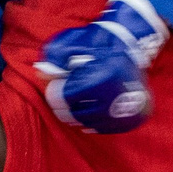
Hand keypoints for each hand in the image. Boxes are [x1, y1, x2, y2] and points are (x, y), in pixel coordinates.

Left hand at [35, 0, 165, 133]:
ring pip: (86, 123)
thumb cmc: (100, 42)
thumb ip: (57, 59)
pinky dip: (90, 122)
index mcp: (100, 81)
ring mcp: (123, 112)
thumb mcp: (76, 44)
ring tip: (75, 102)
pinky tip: (87, 111)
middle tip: (63, 95)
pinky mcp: (129, 119)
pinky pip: (101, 128)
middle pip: (74, 114)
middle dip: (63, 106)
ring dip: (76, 114)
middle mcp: (113, 100)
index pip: (65, 98)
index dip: (55, 92)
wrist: (132, 43)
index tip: (55, 85)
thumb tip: (40, 72)